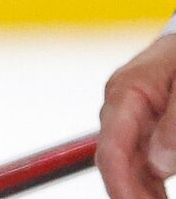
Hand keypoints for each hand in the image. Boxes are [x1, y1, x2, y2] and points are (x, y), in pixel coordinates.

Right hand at [101, 29, 175, 198]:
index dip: (120, 185)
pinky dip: (148, 183)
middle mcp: (121, 107)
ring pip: (129, 164)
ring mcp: (130, 116)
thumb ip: (173, 121)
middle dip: (128, 193)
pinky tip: (156, 196)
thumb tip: (160, 162)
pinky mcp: (144, 123)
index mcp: (125, 93)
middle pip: (116, 161)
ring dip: (139, 191)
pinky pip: (141, 159)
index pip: (112, 149)